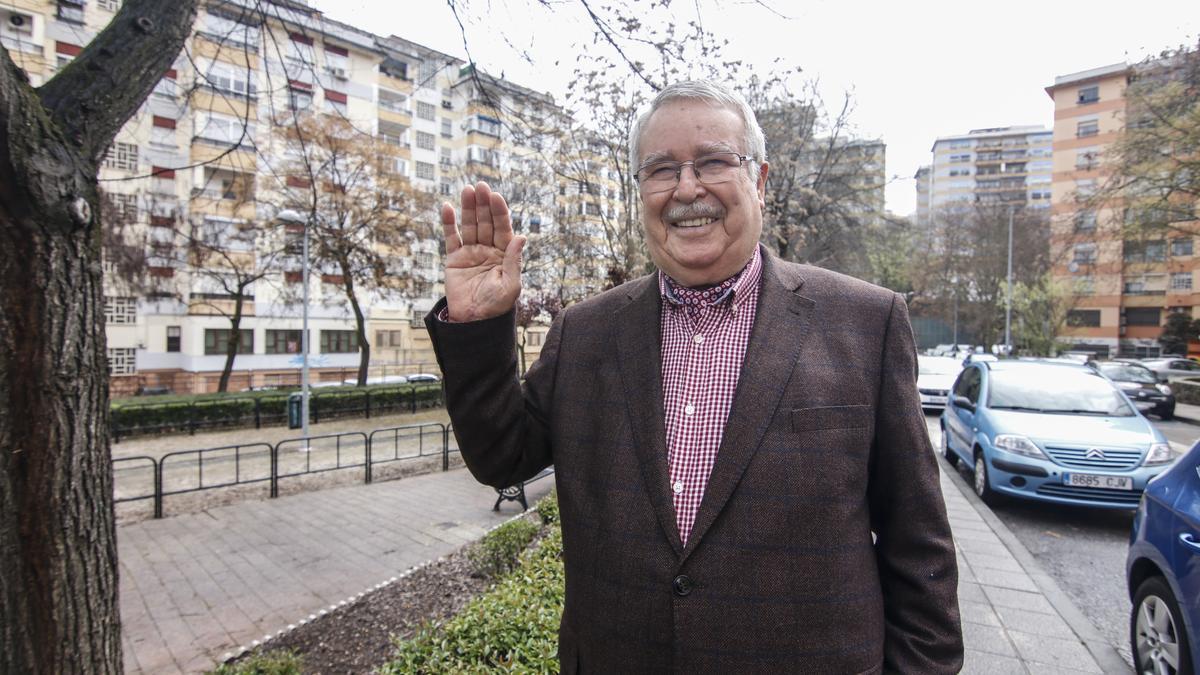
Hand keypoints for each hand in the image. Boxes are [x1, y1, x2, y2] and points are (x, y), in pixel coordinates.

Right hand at [441, 182, 525, 321]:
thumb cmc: (496, 306)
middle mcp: (488, 249)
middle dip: (484, 205)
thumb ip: (514, 261)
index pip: (503, 228)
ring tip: (467, 190)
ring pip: (469, 226)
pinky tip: (448, 208)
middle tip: (481, 186)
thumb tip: (521, 237)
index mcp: (505, 254)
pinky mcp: (454, 259)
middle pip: (486, 222)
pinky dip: (449, 223)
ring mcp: (471, 252)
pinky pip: (451, 238)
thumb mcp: (510, 285)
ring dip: (468, 208)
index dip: (499, 212)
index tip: (496, 197)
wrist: (473, 322)